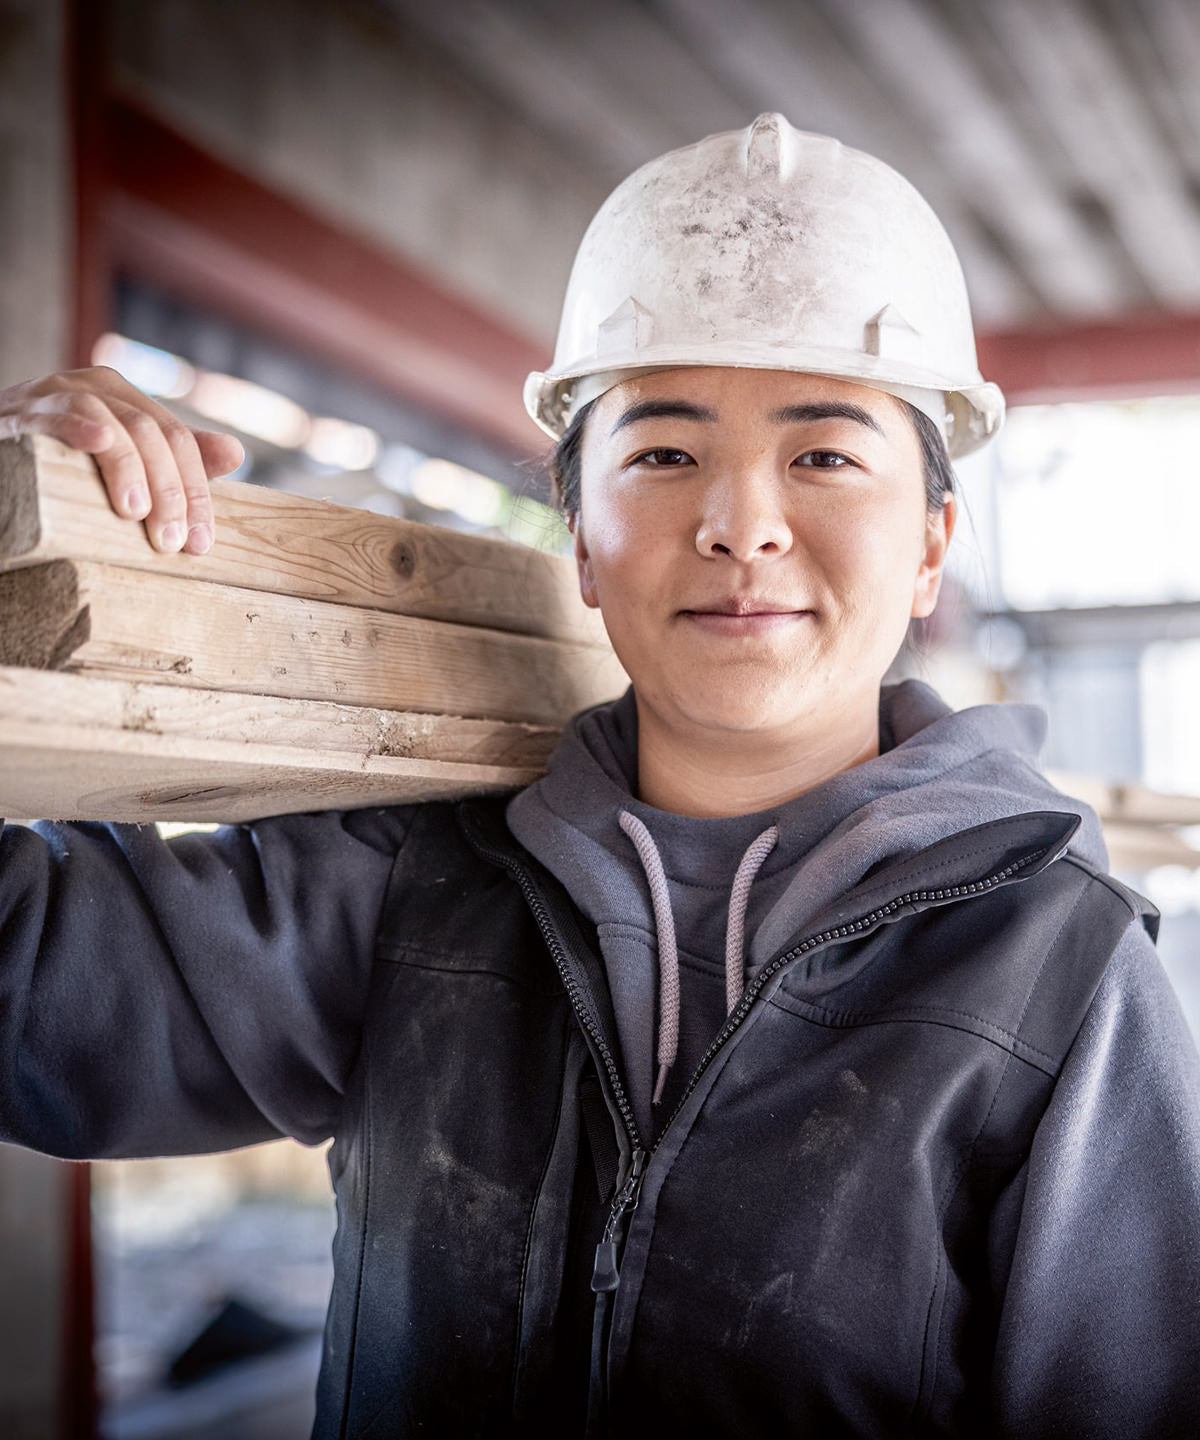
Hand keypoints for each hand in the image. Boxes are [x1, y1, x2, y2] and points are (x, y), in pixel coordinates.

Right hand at [0, 366, 245, 554]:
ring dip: (131, 471)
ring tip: (137, 516)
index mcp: (124, 399)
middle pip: (152, 434)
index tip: (202, 543)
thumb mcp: (120, 463)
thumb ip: (172, 460)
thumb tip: (235, 452)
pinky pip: (57, 415)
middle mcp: (95, 389)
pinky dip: (80, 428)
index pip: (178, 440)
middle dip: (170, 491)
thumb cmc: (57, 465)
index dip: (196, 491)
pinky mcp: (21, 413)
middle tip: (173, 542)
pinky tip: (99, 443)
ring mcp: (57, 396)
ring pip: (114, 426)